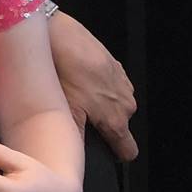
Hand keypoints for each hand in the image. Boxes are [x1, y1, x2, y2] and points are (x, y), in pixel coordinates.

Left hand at [49, 12, 138, 161]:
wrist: (63, 36)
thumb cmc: (65, 73)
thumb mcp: (67, 111)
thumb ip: (76, 136)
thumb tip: (74, 153)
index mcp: (116, 120)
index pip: (128, 151)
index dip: (116, 155)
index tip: (103, 154)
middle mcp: (125, 104)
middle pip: (119, 127)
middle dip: (101, 126)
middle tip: (79, 116)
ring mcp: (124, 85)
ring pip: (115, 106)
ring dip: (101, 105)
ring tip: (78, 96)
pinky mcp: (117, 68)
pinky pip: (112, 87)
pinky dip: (100, 87)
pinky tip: (82, 80)